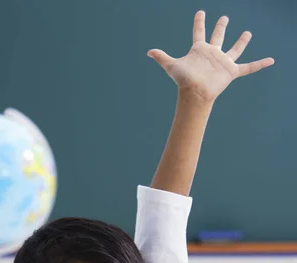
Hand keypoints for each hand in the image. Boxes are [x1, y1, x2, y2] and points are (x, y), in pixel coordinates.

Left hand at [148, 11, 273, 102]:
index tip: (201, 12)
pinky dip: (260, 64)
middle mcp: (212, 53)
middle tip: (224, 18)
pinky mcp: (231, 72)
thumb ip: (161, 57)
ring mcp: (223, 62)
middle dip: (221, 26)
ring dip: (241, 41)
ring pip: (235, 49)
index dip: (199, 22)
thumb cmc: (184, 81)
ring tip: (247, 33)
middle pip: (218, 36)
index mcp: (199, 50)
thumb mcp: (171, 66)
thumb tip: (148, 51)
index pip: (199, 32)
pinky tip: (271, 60)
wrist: (195, 93)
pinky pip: (248, 67)